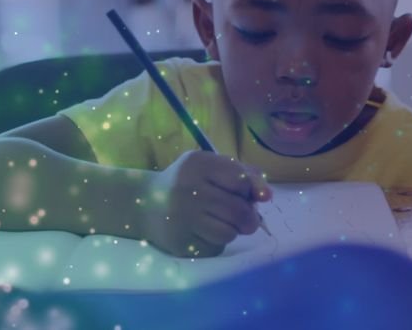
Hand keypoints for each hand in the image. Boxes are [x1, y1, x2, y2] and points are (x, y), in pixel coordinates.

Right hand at [141, 150, 271, 256]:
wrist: (145, 203)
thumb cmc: (189, 182)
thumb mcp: (212, 167)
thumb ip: (244, 174)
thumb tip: (266, 196)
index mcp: (198, 165)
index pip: (241, 181)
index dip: (250, 190)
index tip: (245, 193)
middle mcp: (187, 190)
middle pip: (238, 211)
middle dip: (249, 217)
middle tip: (246, 218)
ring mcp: (181, 218)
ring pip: (229, 233)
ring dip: (233, 230)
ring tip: (220, 222)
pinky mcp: (179, 242)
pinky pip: (215, 247)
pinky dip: (216, 242)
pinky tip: (203, 232)